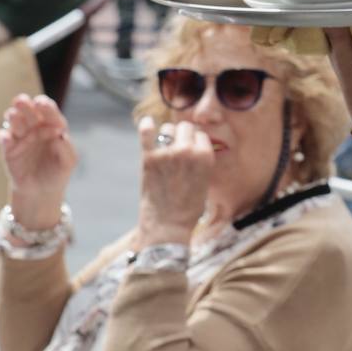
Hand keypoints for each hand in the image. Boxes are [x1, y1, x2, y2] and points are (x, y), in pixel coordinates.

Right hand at [0, 94, 77, 228]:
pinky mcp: (8, 148)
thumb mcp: (68, 162)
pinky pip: (4, 138)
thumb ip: (66, 149)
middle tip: (20, 101)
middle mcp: (36, 127)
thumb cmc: (58, 172)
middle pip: (29, 111)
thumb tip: (60, 136)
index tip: (42, 104)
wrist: (41, 191)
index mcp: (53, 126)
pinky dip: (4, 137)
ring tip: (13, 115)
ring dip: (13, 116)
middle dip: (24, 104)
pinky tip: (6, 138)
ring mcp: (21, 136)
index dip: (46, 106)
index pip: (49, 112)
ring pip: (14, 120)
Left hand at [136, 116, 213, 245]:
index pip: (200, 135)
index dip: (195, 142)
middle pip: (185, 127)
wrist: (168, 227)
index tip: (191, 150)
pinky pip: (146, 133)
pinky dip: (146, 126)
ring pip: (168, 129)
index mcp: (205, 156)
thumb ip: (201, 160)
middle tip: (178, 150)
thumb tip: (192, 143)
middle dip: (183, 136)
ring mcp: (167, 153)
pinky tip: (147, 123)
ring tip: (165, 148)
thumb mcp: (205, 181)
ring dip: (167, 136)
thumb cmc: (188, 208)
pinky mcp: (149, 158)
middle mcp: (187, 150)